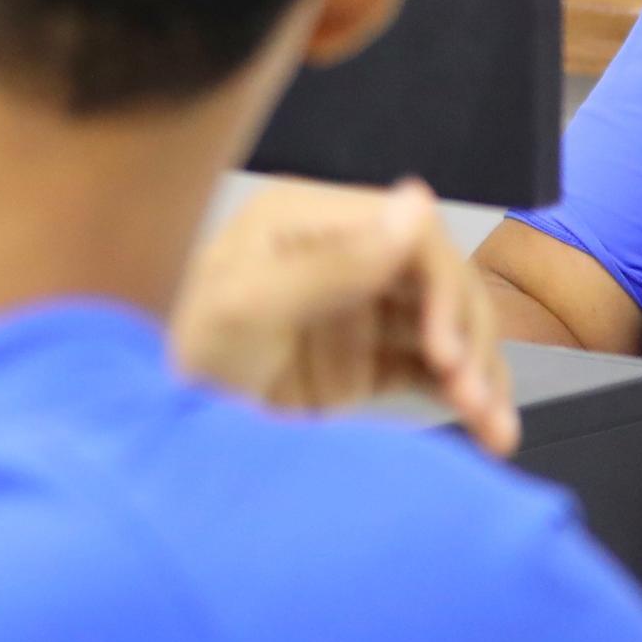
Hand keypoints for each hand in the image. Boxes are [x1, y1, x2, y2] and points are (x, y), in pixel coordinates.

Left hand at [170, 178, 515, 458]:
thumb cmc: (176, 360)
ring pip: (444, 326)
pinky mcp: (358, 364)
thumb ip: (333, 261)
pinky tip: (488, 427)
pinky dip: (464, 395)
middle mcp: (336, 255)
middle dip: (467, 334)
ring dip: (479, 369)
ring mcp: (351, 311)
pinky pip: (429, 370)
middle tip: (471, 391)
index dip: (442, 285)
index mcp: (306, 219)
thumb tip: (415, 200)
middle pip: (437, 280)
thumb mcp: (249, 308)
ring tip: (492, 421)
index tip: (446, 346)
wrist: (148, 441)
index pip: (409, 232)